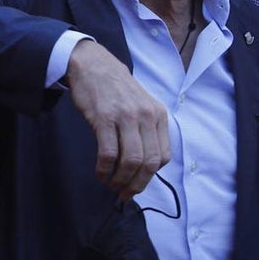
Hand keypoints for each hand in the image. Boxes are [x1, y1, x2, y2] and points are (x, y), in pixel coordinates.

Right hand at [65, 40, 170, 200]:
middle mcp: (147, 116)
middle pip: (149, 163)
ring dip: (120, 180)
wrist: (95, 65)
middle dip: (137, 185)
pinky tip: (100, 172)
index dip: (150, 177)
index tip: (137, 185)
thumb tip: (145, 167)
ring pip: (131, 161)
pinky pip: (109, 153)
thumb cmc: (119, 90)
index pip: (163, 157)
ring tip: (111, 184)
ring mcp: (126, 117)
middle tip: (124, 193)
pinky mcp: (104, 118)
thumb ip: (148, 131)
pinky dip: (104, 169)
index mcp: (159, 116)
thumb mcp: (144, 106)